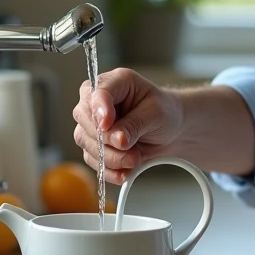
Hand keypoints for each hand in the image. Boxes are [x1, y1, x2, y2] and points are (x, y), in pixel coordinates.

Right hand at [72, 68, 183, 184]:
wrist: (170, 130)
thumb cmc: (165, 113)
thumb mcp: (156, 114)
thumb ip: (135, 125)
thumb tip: (117, 139)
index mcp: (116, 82)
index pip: (98, 92)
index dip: (99, 109)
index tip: (107, 125)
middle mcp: (98, 99)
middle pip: (84, 117)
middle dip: (107, 140)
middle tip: (132, 153)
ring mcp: (92, 122)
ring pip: (86, 141)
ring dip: (111, 157)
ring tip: (135, 159)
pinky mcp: (93, 143)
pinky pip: (92, 158)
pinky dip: (109, 169)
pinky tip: (125, 172)